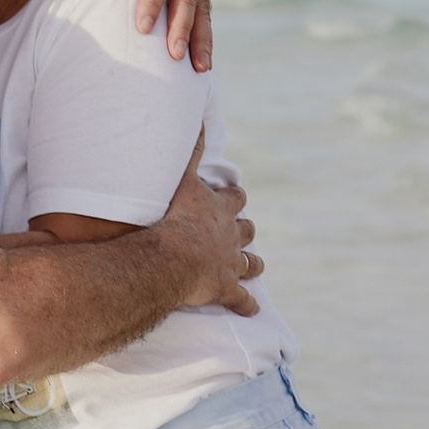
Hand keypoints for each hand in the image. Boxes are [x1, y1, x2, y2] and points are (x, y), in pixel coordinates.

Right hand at [162, 137, 262, 315]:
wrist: (172, 258)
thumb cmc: (175, 218)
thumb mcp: (183, 179)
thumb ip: (190, 151)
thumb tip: (198, 119)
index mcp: (222, 211)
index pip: (236, 199)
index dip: (235, 198)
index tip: (235, 196)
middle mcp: (231, 237)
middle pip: (247, 231)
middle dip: (246, 230)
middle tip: (244, 231)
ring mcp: (230, 265)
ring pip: (250, 265)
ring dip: (252, 265)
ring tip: (255, 267)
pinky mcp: (225, 289)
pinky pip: (240, 300)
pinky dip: (247, 305)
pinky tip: (252, 310)